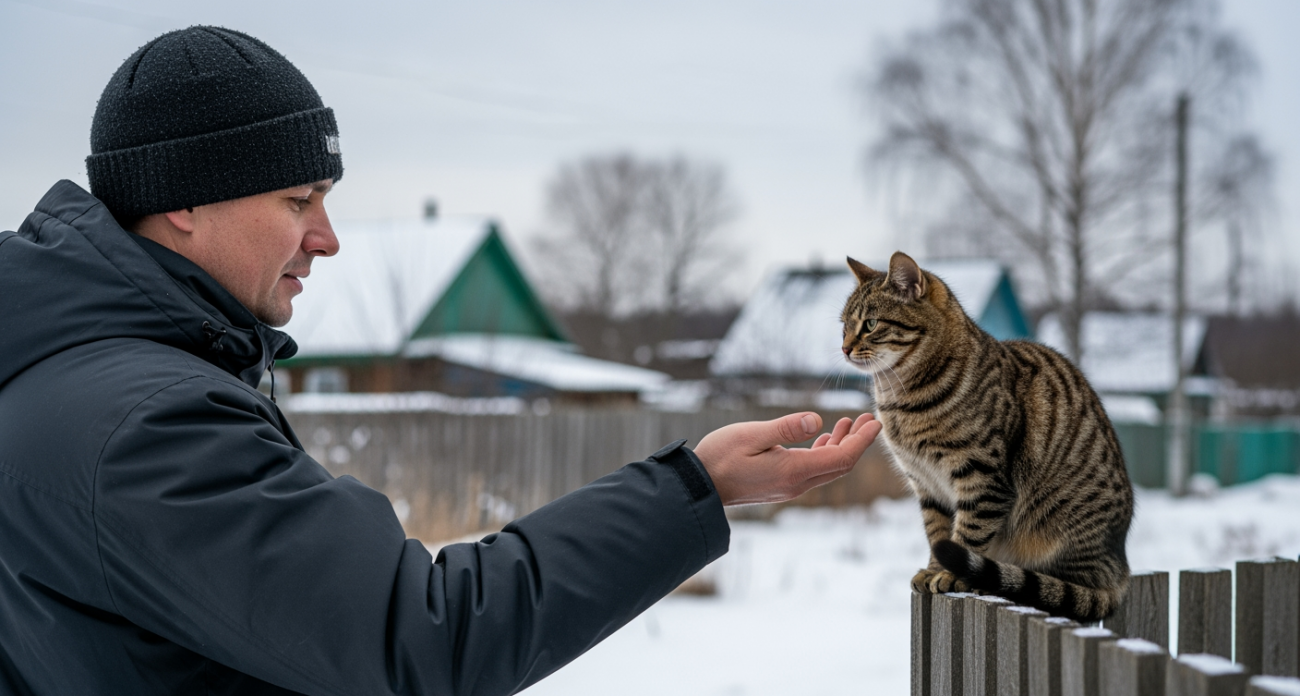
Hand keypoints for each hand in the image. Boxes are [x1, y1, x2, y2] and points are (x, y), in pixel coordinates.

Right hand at [693, 412, 881, 505]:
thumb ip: (786, 428)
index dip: (862, 440)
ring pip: (827, 468)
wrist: (699, 487)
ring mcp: (789, 487)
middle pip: (839, 465)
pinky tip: (823, 437)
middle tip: (868, 418)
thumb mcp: (751, 435)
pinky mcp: (781, 485)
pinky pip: (813, 470)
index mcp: (794, 470)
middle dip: (857, 442)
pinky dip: (824, 452)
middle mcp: (797, 484)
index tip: (875, 421)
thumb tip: (818, 420)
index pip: (842, 458)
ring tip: (849, 423)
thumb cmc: (720, 457)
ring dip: (841, 446)